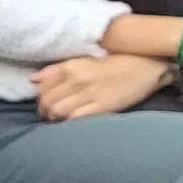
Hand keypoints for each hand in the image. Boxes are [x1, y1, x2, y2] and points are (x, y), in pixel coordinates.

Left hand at [31, 53, 175, 119]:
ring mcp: (89, 94)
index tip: (43, 102)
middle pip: (47, 100)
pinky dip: (69, 123)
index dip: (39, 97)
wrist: (149, 66)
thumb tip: (33, 79)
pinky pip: (75, 119)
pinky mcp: (102, 107)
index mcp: (72, 65)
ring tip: (58, 121)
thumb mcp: (86, 59)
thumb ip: (58, 69)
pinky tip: (71, 124)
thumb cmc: (119, 61)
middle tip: (48, 115)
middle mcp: (77, 79)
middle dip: (44, 110)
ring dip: (54, 118)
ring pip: (57, 111)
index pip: (43, 85)